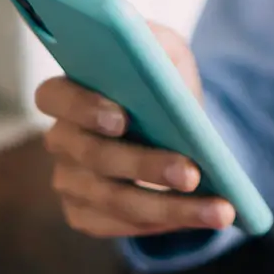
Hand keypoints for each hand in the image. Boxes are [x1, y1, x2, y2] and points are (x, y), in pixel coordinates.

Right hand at [32, 21, 237, 237]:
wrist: (171, 128)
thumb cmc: (161, 84)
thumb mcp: (164, 53)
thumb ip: (155, 46)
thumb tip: (156, 62)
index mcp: (67, 93)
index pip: (53, 97)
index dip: (83, 107)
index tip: (122, 118)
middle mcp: (61, 140)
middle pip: (95, 157)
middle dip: (146, 166)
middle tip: (192, 174)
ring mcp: (69, 181)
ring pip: (115, 201)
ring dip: (171, 206)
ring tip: (219, 209)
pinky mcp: (84, 214)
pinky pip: (121, 227)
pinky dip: (165, 224)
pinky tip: (201, 218)